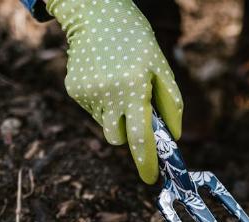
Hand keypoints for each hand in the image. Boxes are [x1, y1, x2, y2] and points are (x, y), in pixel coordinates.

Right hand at [48, 0, 183, 183]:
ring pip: (106, 124)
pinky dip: (103, 102)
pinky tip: (104, 78)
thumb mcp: (161, 67)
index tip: (151, 179)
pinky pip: (94, 111)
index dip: (146, 162)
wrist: (97, 16)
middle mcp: (108, 94)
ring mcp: (87, 93)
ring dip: (116, 114)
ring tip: (119, 83)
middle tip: (136, 110)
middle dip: (130, 133)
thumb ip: (171, 104)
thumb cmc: (137, 42)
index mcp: (134, 87)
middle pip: (119, 138)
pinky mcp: (74, 91)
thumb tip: (174, 137)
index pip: (140, 137)